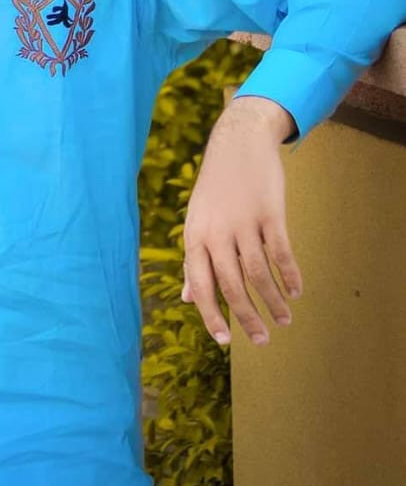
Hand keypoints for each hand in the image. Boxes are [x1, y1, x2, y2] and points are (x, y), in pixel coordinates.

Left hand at [181, 96, 302, 346]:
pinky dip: (290, 276)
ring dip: (273, 302)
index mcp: (195, 235)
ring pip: (260, 274)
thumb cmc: (215, 187)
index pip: (201, 285)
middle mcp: (217, 231)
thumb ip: (195, 259)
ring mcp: (244, 221)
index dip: (212, 316)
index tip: (226, 342)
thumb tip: (190, 298)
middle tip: (264, 341)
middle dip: (249, 318)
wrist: (237, 142)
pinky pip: (281, 253)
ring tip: (284, 319)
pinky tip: (296, 291)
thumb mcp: (197, 220)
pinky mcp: (270, 213)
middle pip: (234, 286)